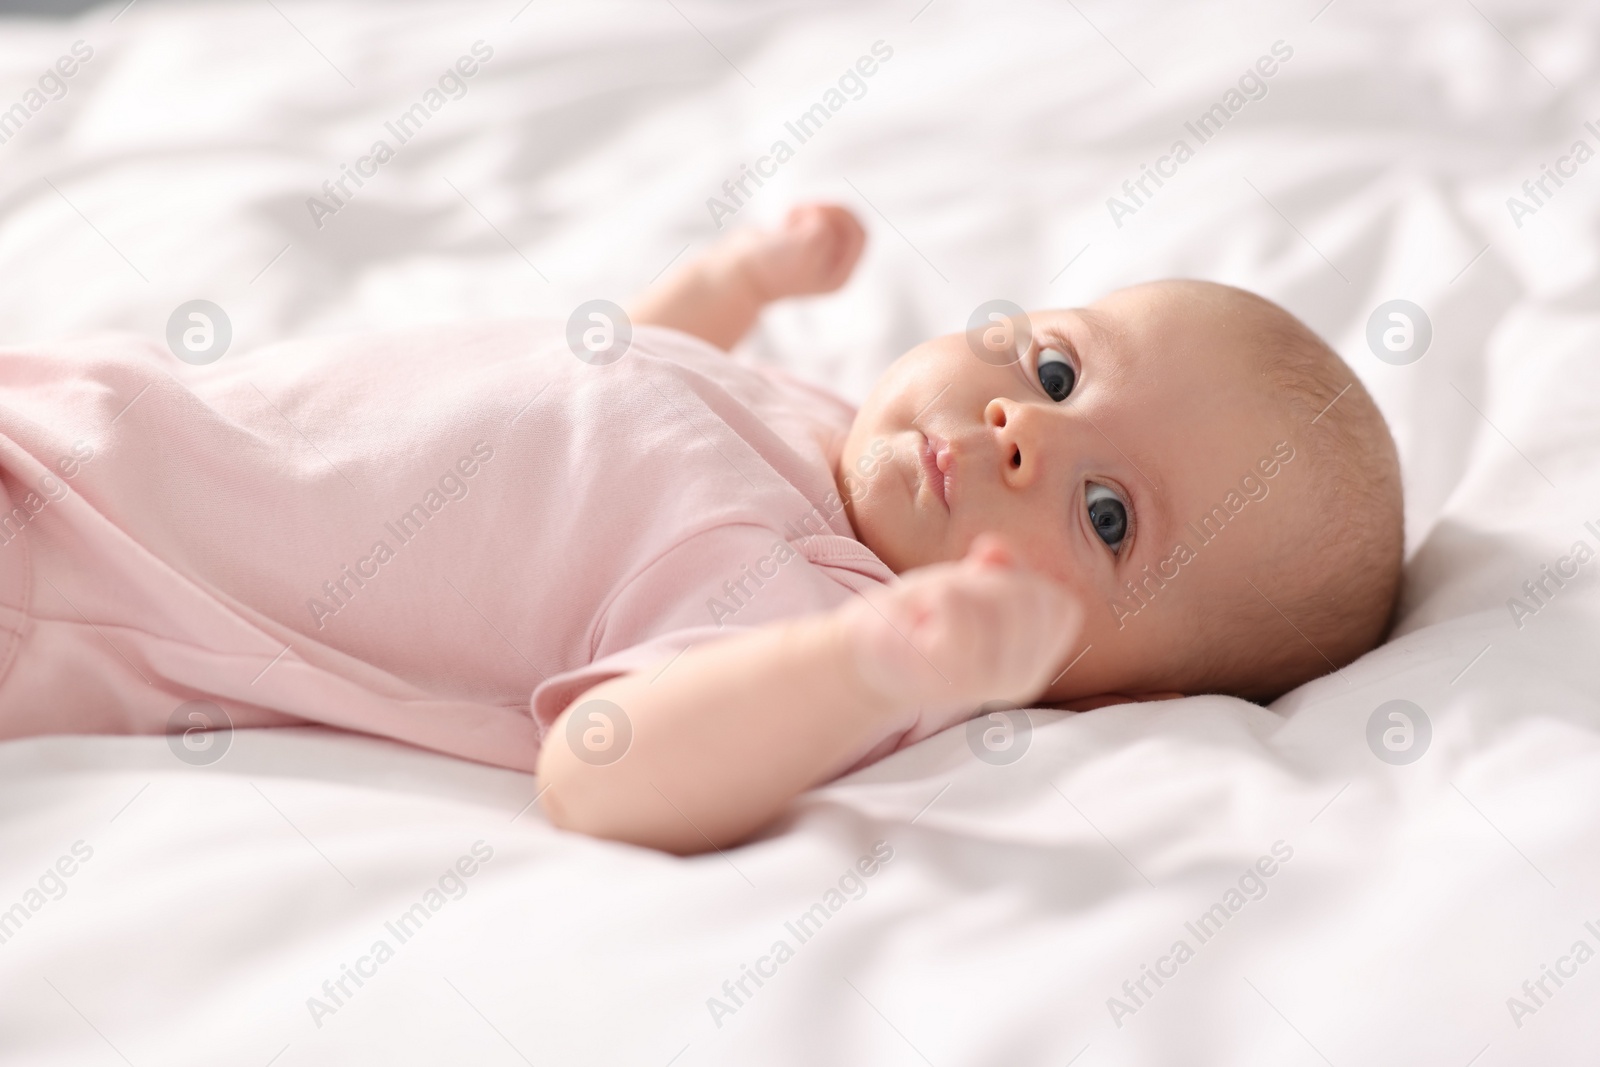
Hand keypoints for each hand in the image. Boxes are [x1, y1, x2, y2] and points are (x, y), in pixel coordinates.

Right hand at [737, 203, 866, 300]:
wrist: (734, 274)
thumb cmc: (769, 265)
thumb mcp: (805, 248)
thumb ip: (823, 231)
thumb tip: (820, 222)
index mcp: (839, 277)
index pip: (859, 234)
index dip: (841, 216)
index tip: (814, 213)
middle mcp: (831, 270)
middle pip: (848, 224)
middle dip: (827, 211)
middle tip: (804, 211)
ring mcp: (815, 257)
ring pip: (830, 219)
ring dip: (809, 211)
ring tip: (787, 223)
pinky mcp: (797, 244)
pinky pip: (811, 217)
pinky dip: (797, 214)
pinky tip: (782, 224)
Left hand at [838, 534, 1083, 742]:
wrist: (870, 654)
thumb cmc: (927, 617)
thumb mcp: (975, 585)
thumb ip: (999, 568)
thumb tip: (994, 549)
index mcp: (1038, 661)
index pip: (1061, 606)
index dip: (1026, 580)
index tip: (985, 586)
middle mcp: (1022, 680)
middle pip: (1031, 598)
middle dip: (991, 581)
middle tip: (952, 594)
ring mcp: (985, 682)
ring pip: (995, 599)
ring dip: (959, 587)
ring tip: (935, 606)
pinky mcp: (945, 674)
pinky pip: (957, 607)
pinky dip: (938, 596)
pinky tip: (924, 615)